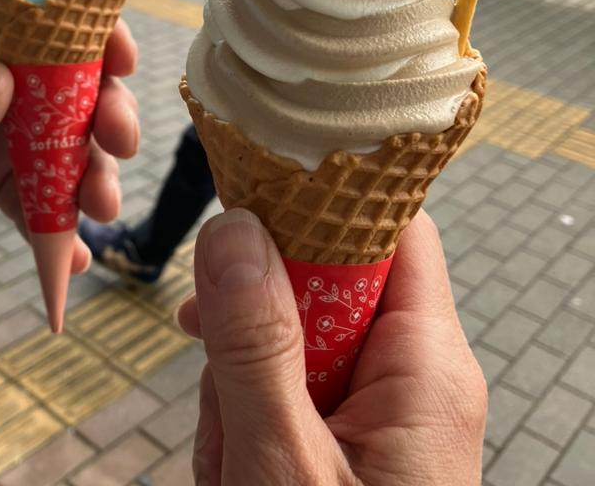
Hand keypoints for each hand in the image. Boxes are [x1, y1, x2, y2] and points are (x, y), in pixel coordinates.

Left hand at [0, 0, 139, 269]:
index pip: (51, 24)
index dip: (96, 35)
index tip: (120, 59)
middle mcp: (10, 80)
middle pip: (78, 92)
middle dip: (108, 116)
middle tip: (118, 143)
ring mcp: (9, 135)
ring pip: (69, 153)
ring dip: (93, 178)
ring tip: (98, 207)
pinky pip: (38, 207)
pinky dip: (59, 232)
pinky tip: (72, 257)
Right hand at [177, 209, 486, 484]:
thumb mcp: (283, 462)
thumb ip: (255, 346)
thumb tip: (232, 230)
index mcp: (426, 366)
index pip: (392, 229)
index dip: (325, 201)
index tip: (251, 196)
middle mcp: (410, 374)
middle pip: (321, 282)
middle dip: (256, 329)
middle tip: (227, 391)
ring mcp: (374, 403)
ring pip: (285, 335)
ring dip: (240, 387)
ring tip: (234, 463)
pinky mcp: (344, 428)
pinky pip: (281, 383)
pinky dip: (245, 415)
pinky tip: (236, 465)